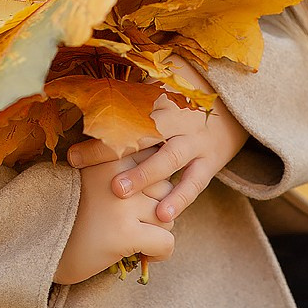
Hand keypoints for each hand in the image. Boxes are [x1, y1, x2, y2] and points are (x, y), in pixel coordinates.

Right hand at [54, 151, 175, 285]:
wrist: (41, 247)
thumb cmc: (70, 212)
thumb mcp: (91, 177)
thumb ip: (122, 170)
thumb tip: (165, 172)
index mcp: (109, 157)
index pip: (154, 161)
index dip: (151, 183)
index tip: (138, 196)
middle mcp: (117, 176)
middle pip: (166, 188)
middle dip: (159, 208)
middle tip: (139, 223)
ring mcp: (122, 205)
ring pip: (168, 216)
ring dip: (159, 231)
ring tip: (139, 238)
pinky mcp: (125, 234)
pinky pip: (166, 242)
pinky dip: (161, 253)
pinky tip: (145, 255)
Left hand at [66, 59, 247, 223]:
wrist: (236, 105)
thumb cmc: (183, 104)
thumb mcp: (161, 92)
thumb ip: (130, 98)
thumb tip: (84, 98)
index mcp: (158, 101)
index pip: (123, 113)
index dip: (96, 127)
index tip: (71, 146)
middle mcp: (176, 119)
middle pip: (140, 133)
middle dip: (110, 148)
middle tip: (81, 163)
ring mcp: (195, 141)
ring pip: (168, 157)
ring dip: (143, 174)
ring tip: (120, 191)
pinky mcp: (211, 161)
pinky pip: (194, 182)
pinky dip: (179, 199)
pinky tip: (162, 215)